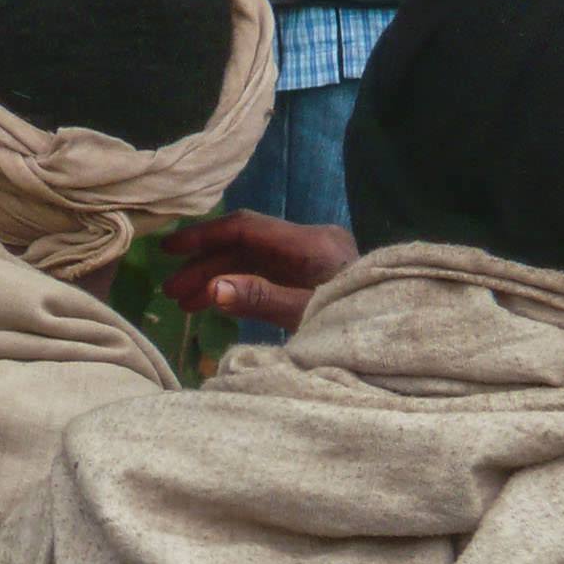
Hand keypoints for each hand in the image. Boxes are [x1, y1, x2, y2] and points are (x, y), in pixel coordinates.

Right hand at [161, 211, 358, 332]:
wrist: (394, 336)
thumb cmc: (357, 324)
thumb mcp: (307, 315)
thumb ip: (261, 299)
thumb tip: (213, 289)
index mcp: (313, 243)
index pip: (248, 228)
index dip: (205, 236)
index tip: (171, 249)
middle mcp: (310, 243)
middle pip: (246, 245)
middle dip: (206, 267)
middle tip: (169, 291)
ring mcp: (310, 260)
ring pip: (251, 261)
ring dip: (217, 279)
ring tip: (183, 304)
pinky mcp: (309, 277)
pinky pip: (265, 276)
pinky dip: (238, 288)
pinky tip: (212, 303)